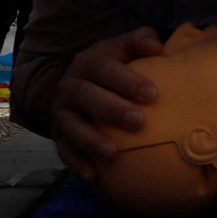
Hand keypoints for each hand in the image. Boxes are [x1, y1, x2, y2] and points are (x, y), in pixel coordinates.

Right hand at [49, 27, 162, 180]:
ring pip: (72, 126)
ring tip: (114, 153)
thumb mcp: (122, 49)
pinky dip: (77, 164)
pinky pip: (64, 152)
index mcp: (87, 62)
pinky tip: (94, 177)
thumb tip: (158, 47)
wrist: (76, 89)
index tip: (152, 94)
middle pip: (86, 96)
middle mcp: (69, 86)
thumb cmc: (112, 69)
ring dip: (91, 140)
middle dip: (112, 110)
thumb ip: (140, 41)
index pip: (103, 67)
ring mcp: (61, 113)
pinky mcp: (58, 137)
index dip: (126, 80)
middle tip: (139, 122)